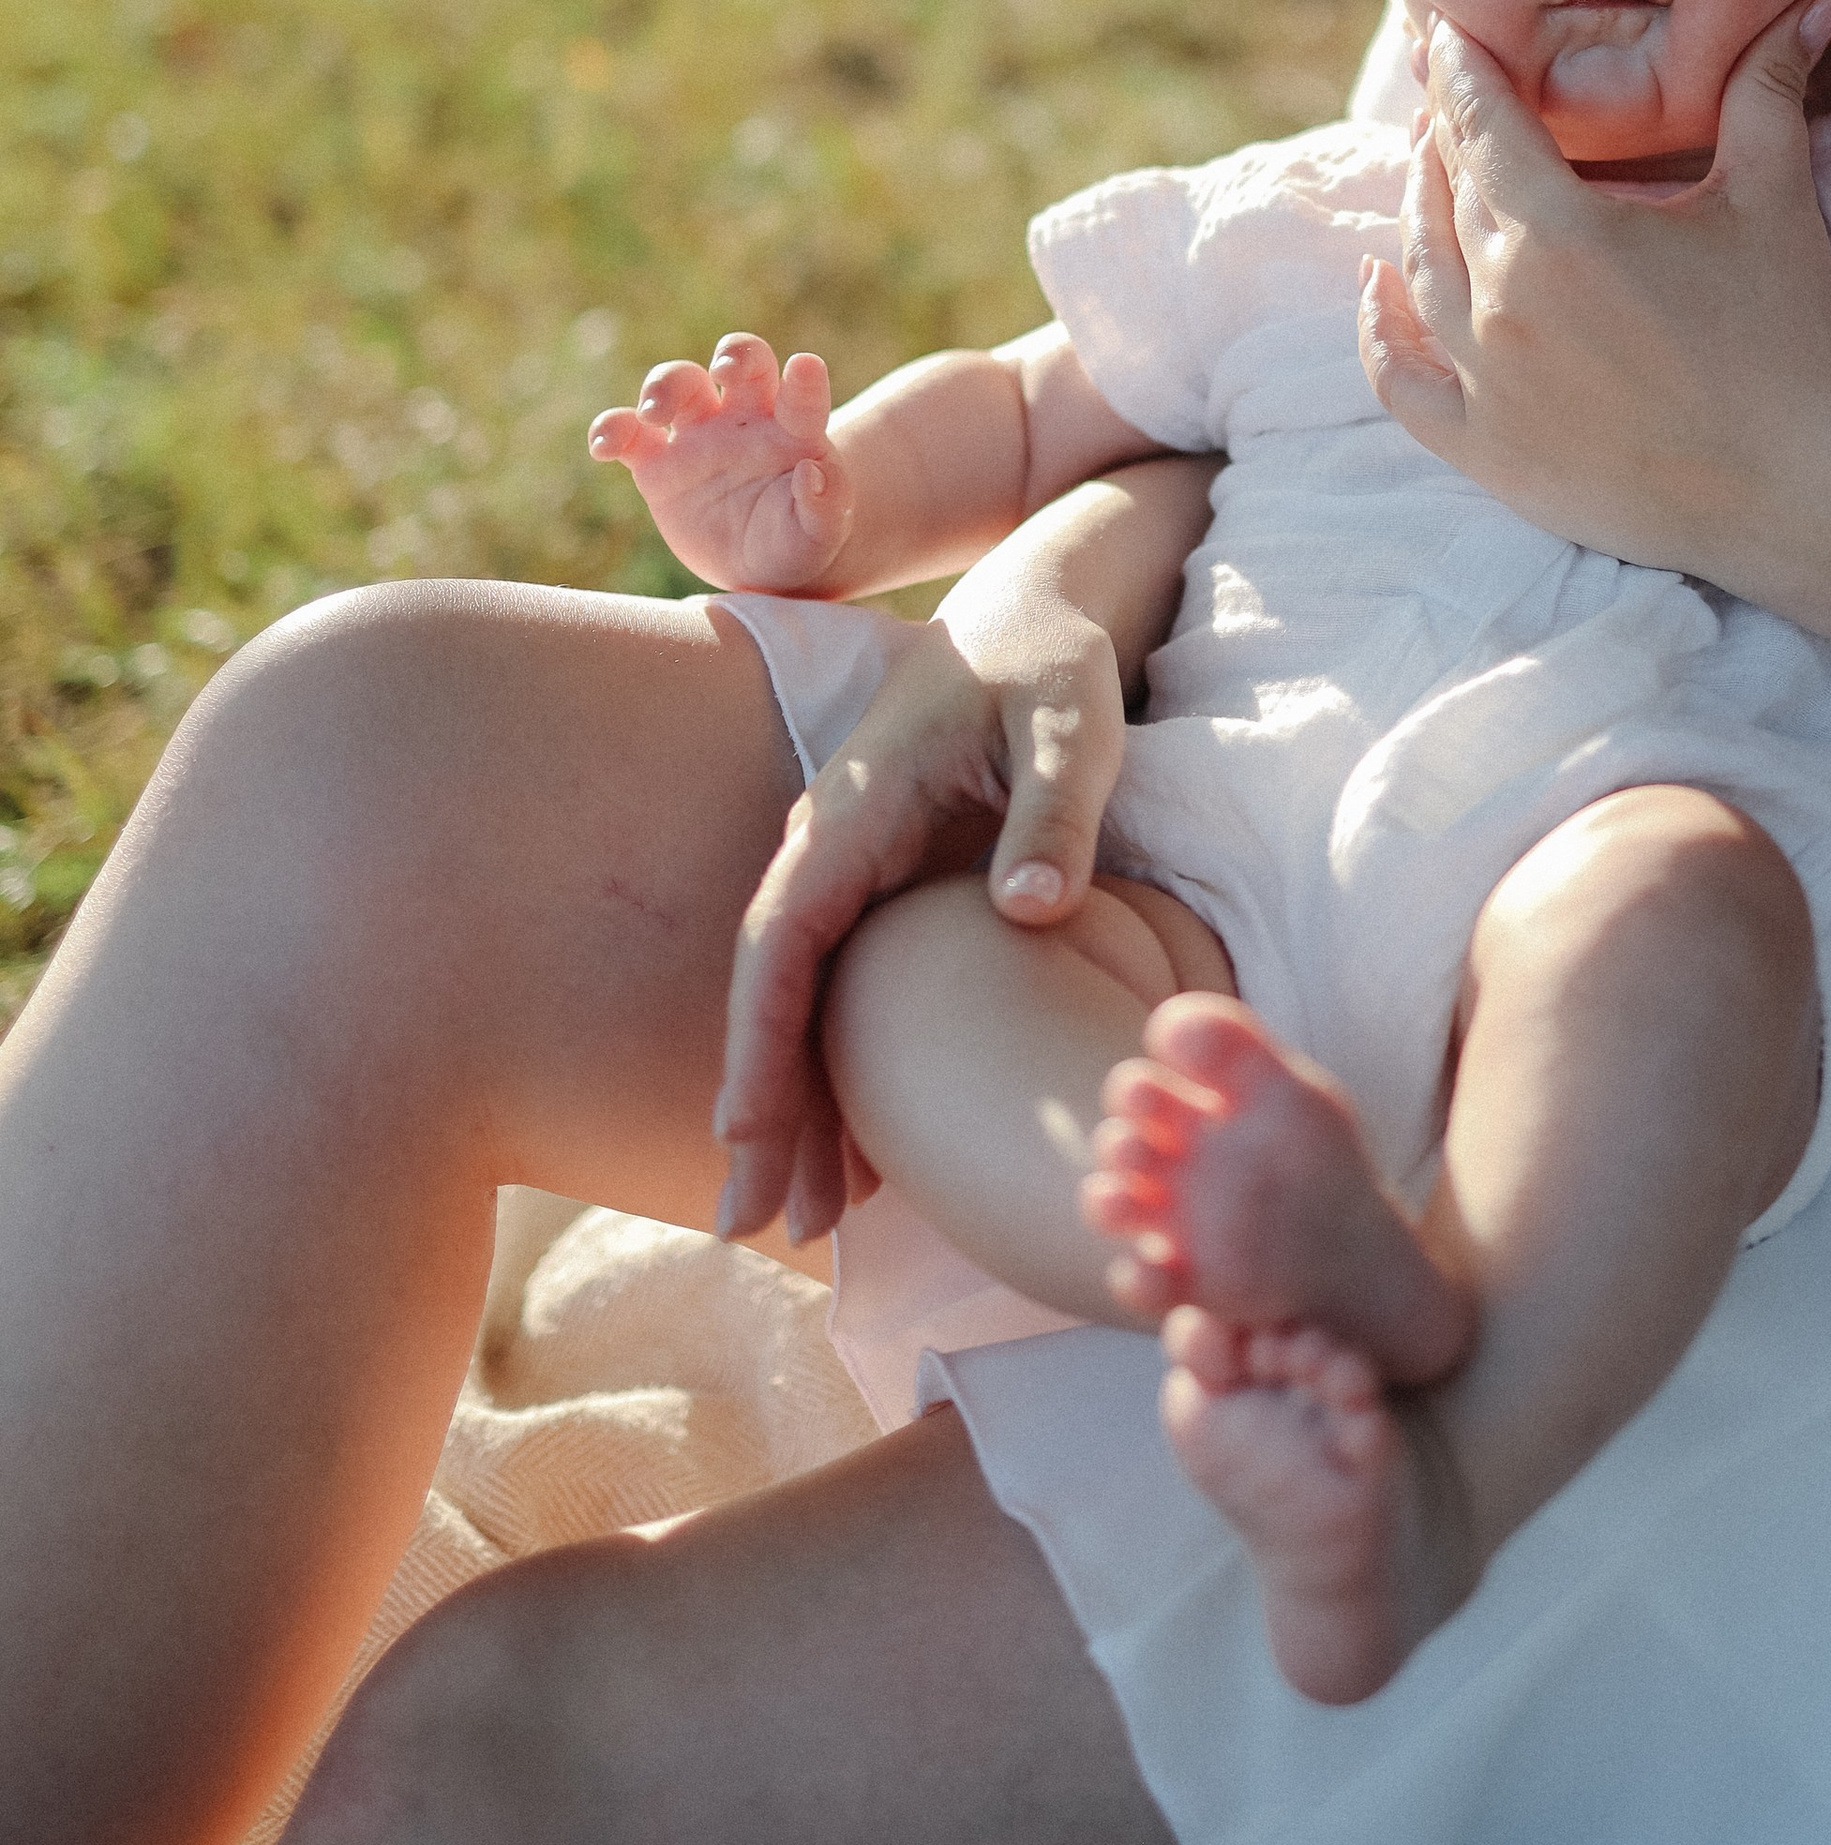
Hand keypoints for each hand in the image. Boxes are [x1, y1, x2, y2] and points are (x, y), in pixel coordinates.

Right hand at [589, 332, 852, 594]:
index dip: (804, 379)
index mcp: (793, 432)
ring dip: (664, 385)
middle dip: (733, 355)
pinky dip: (611, 429)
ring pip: (680, 382)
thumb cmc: (797, 542)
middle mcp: (746, 420)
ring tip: (655, 414)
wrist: (756, 565)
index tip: (805, 368)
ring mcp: (698, 436)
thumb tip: (814, 473)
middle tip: (724, 370)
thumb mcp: (819, 536)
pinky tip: (603, 447)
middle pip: (741, 361)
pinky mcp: (657, 464)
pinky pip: (628, 433)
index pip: (802, 395)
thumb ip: (826, 506)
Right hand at [713, 593, 1128, 1246]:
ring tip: (799, 1222)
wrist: (1033, 622)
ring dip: (794, 1108)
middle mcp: (832, 848)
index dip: (760, 1039)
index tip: (747, 1130)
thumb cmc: (1050, 670)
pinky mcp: (882, 895)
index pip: (783, 937)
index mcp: (855, 810)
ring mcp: (851, 875)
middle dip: (758, 1107)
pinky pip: (842, 996)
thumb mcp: (1068, 725)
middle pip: (771, 993)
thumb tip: (1031, 913)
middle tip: (750, 1221)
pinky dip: (837, 1074)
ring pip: (801, 1006)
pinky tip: (859, 1158)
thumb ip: (1051, 811)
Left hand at [1357, 0, 1830, 604]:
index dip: (1460, 71)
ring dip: (1417, 210)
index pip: (1482, 124)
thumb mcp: (1774, 200)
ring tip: (1427, 167)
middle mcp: (1501, 300)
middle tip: (1449, 93)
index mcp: (1559, 229)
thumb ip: (1766, 91)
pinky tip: (1378, 286)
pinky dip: (1380, 328)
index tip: (1446, 34)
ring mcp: (1484, 381)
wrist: (1797, 491)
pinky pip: (1402, 380)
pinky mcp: (1485, 450)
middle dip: (1445, 132)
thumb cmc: (1791, 340)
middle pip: (1445, 191)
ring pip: (1420, 271)